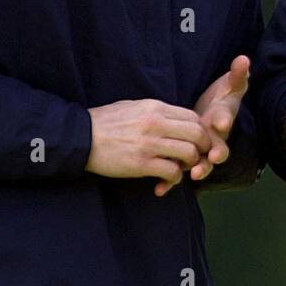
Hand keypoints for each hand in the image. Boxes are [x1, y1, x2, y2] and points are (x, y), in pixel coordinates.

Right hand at [85, 99, 211, 195]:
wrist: (81, 137)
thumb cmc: (106, 122)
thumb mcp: (133, 107)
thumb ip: (156, 112)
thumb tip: (175, 119)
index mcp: (155, 108)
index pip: (193, 116)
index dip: (201, 131)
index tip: (198, 141)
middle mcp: (156, 123)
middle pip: (197, 133)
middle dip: (204, 147)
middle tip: (198, 157)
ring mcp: (149, 143)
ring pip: (189, 152)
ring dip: (191, 163)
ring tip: (182, 168)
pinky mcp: (141, 163)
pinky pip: (171, 171)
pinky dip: (175, 178)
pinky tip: (168, 179)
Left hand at [166, 55, 250, 195]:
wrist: (216, 112)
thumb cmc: (224, 97)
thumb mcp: (231, 85)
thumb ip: (238, 75)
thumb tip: (244, 59)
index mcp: (223, 119)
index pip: (225, 119)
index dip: (223, 120)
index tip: (219, 121)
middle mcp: (215, 138)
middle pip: (218, 148)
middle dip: (216, 153)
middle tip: (212, 157)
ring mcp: (201, 150)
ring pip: (201, 164)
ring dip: (197, 169)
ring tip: (190, 175)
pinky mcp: (187, 159)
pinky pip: (179, 172)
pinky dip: (170, 181)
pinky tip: (160, 189)